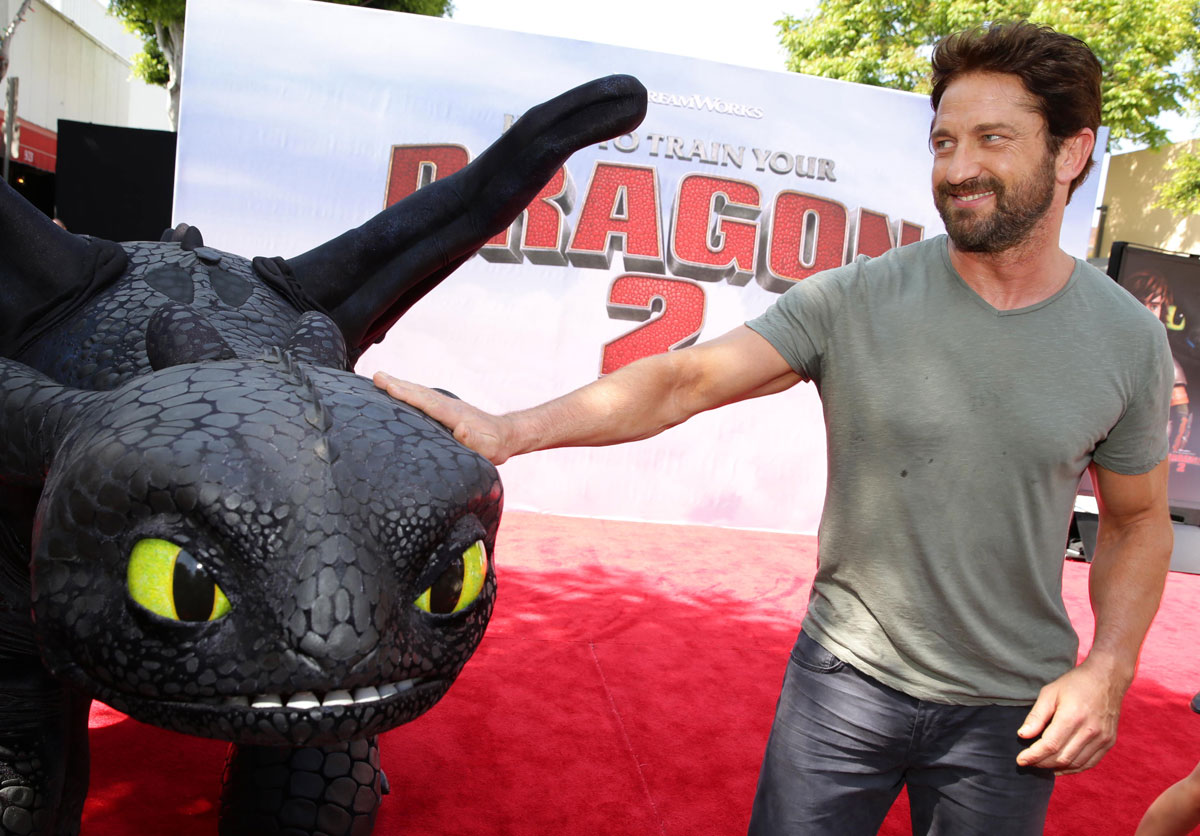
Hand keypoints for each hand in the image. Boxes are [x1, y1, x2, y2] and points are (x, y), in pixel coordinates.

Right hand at [373, 372, 512, 463]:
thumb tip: (461, 429)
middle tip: (376, 376)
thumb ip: (475, 440)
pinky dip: (408, 392)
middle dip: (398, 385)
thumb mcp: (488, 449)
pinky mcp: (445, 409)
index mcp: (456, 416)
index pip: (428, 404)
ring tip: (379, 378)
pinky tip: (397, 391)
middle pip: (420, 394)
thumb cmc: (495, 446)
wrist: (506, 435)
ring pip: (420, 393)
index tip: (389, 387)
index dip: (409, 395)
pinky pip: (423, 398)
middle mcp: (449, 406)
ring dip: (401, 386)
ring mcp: (447, 406)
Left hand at [1015, 660, 1127, 774]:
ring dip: (1056, 767)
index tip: (1020, 760)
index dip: (1033, 756)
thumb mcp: (1050, 693)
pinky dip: (1073, 768)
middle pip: (1061, 757)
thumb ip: (1037, 716)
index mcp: (1073, 716)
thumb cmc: (1075, 684)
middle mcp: (1090, 730)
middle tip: (1028, 761)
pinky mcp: (1109, 742)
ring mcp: (1102, 738)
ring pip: (1075, 764)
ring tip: (1041, 763)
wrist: (1106, 678)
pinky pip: (1089, 763)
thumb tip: (1022, 735)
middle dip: (1041, 763)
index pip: (1050, 745)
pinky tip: (1060, 766)